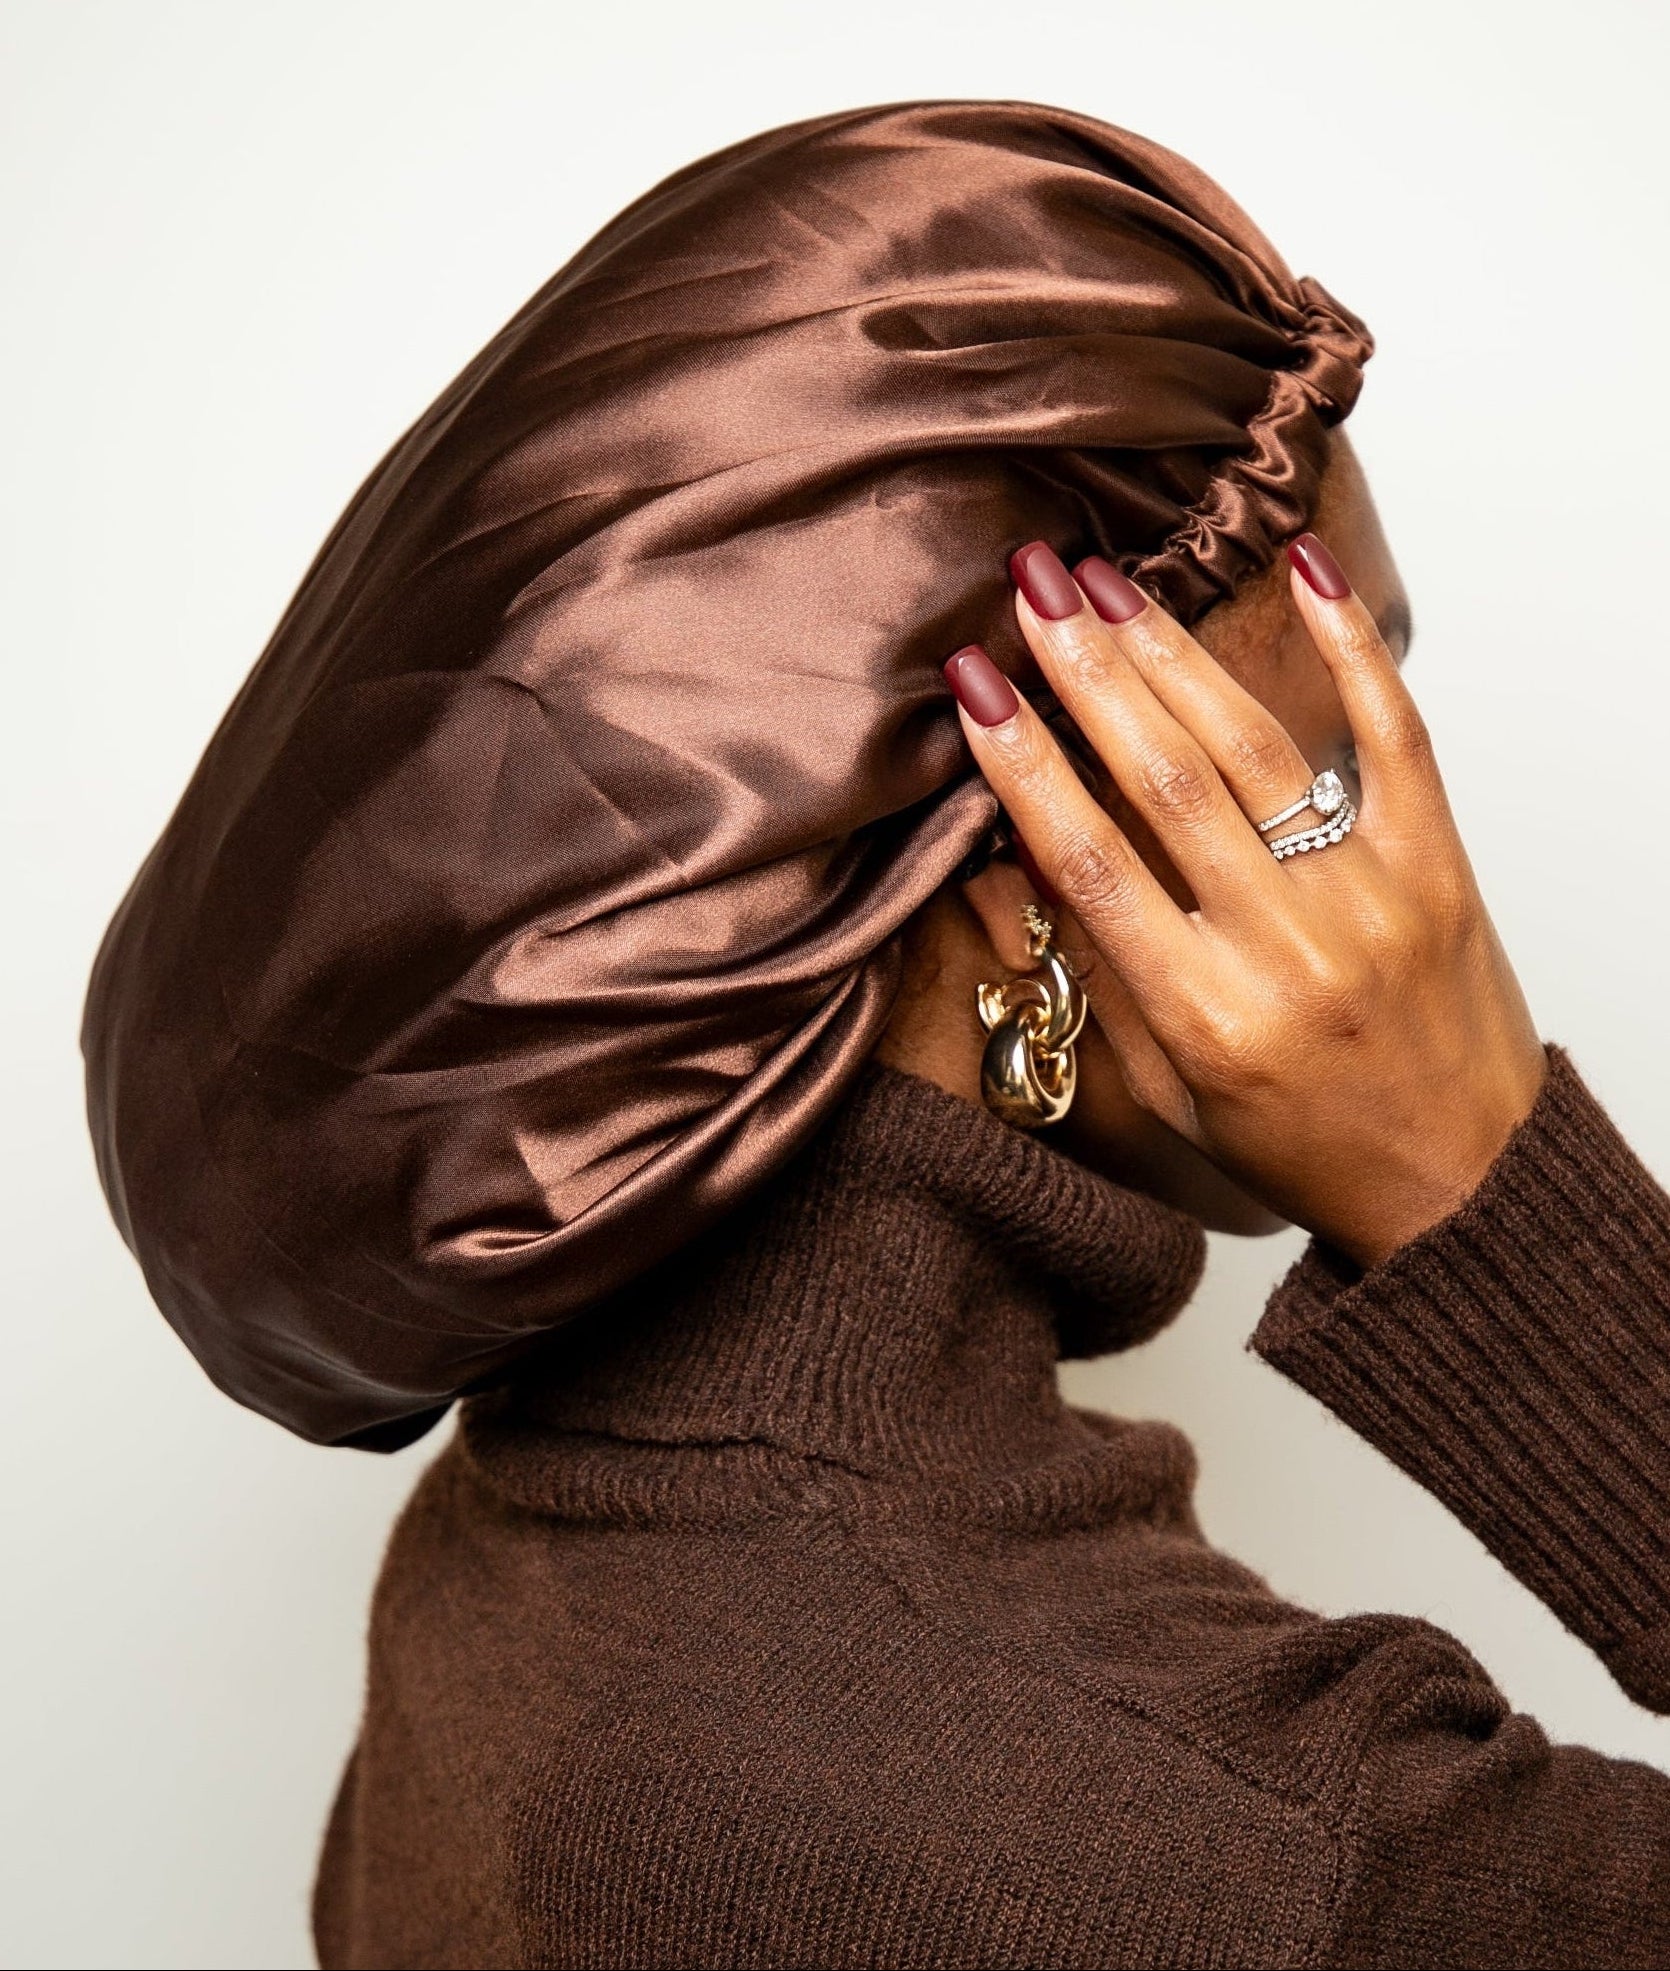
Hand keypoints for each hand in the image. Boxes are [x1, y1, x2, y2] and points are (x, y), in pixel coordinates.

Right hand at [942, 536, 1546, 1266]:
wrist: (1459, 1184)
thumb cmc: (1302, 1145)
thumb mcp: (1168, 1091)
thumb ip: (1097, 970)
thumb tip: (1013, 853)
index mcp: (1207, 1016)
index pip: (1091, 861)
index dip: (1023, 764)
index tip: (975, 686)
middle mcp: (1287, 949)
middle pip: (1166, 781)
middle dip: (1086, 673)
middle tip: (1033, 590)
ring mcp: (1370, 897)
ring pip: (1254, 747)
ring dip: (1170, 653)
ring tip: (1107, 583)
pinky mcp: (1438, 864)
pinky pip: (1397, 737)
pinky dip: (1354, 648)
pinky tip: (1304, 572)